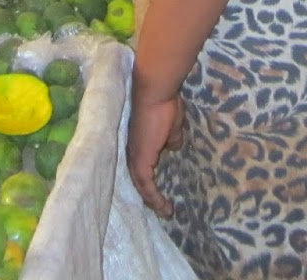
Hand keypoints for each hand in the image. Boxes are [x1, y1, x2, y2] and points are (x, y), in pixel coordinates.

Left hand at [127, 82, 183, 216]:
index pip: (142, 169)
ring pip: (141, 186)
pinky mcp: (140, 162)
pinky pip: (146, 187)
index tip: (162, 192)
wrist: (155, 94)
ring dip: (154, 201)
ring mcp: (135, 158)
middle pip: (140, 181)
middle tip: (164, 208)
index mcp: (140, 145)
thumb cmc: (164, 105)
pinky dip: (154, 199)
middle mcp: (133, 153)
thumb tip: (173, 147)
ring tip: (166, 212)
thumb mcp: (172, 127)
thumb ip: (171, 139)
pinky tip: (165, 208)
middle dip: (151, 196)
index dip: (150, 181)